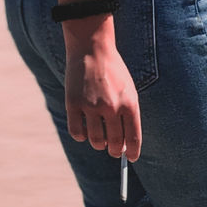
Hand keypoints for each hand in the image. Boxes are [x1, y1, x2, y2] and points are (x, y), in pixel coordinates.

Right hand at [62, 17, 141, 161]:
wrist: (92, 48)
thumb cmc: (113, 72)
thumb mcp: (129, 91)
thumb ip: (128, 115)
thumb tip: (123, 144)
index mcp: (130, 104)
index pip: (133, 138)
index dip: (132, 152)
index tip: (131, 158)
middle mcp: (112, 107)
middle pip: (114, 143)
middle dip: (114, 150)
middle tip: (113, 150)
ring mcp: (91, 105)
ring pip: (96, 141)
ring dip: (98, 144)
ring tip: (99, 139)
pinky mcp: (73, 103)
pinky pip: (77, 132)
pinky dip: (81, 136)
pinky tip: (84, 131)